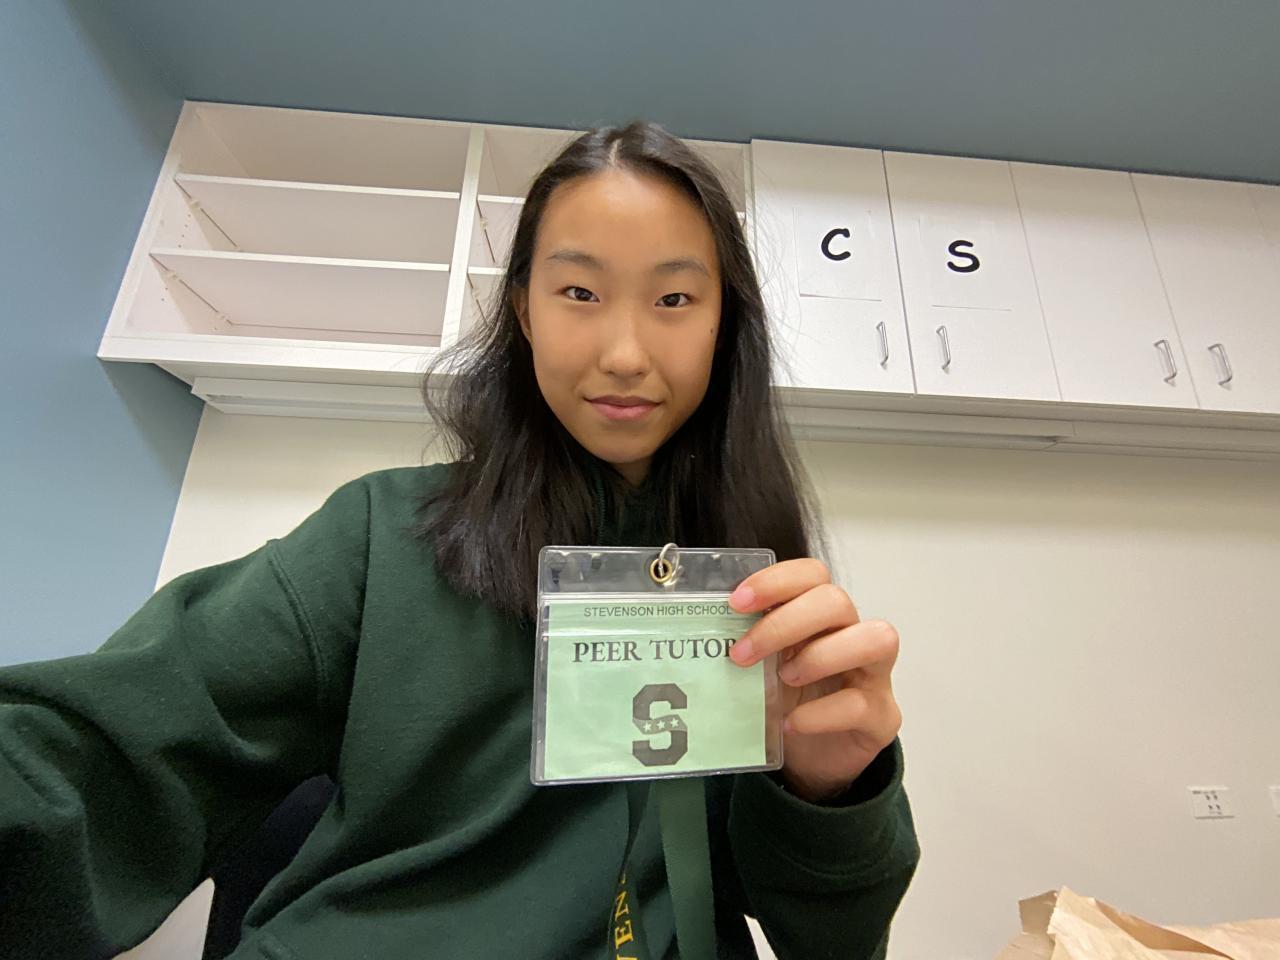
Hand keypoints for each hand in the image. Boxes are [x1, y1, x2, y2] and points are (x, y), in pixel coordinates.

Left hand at [727, 558, 901, 802]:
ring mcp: (874, 675)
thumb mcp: (762, 668)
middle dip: (785, 623)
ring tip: (783, 680)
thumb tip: (702, 629)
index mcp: (822, 616)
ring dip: (819, 657)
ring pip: (875, 639)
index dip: (777, 581)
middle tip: (743, 654)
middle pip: (838, 601)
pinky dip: (820, 714)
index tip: (737, 602)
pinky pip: (861, 704)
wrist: (811, 761)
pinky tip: (790, 725)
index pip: (813, 574)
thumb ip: (747, 644)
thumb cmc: (787, 703)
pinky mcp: (882, 717)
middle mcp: (853, 635)